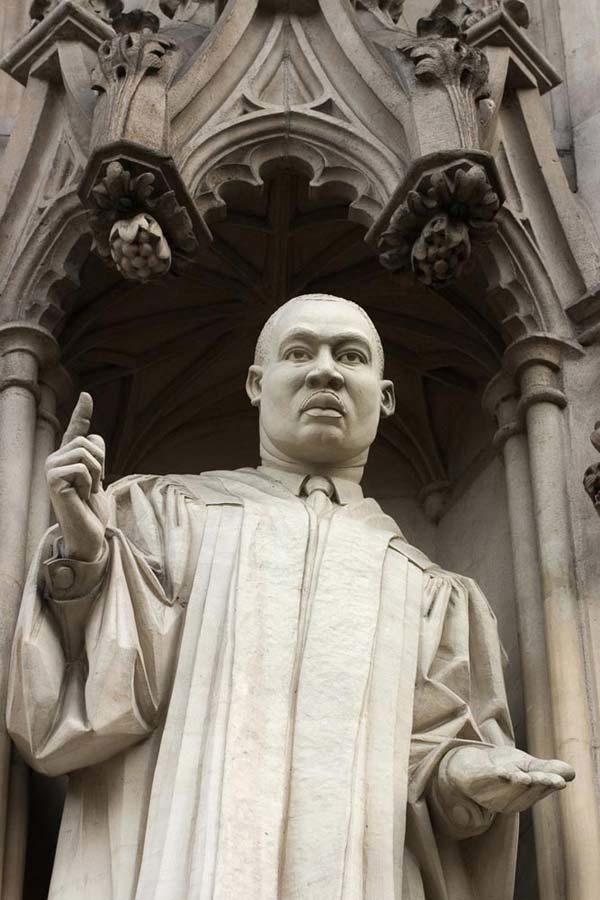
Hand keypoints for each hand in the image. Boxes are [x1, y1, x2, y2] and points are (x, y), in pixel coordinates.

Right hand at [46, 392, 108, 562]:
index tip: (87, 396)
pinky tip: (81, 496)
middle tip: (95, 485)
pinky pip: (82, 468)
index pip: (76, 430)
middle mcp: (56, 459)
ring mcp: (51, 469)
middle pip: (89, 441)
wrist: (88, 533)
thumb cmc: (93, 508)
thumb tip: (94, 437)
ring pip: (86, 453)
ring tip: (88, 491)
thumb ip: (96, 456)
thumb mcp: (99, 477)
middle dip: (102, 463)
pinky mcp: (53, 480)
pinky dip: (89, 483)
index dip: (82, 412)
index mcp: (68, 458)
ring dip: (96, 474)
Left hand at [444, 745, 574, 813]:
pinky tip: (504, 771)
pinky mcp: (475, 779)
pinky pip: (486, 779)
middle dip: (537, 784)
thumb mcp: (526, 766)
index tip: (561, 781)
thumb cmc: (501, 767)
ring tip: (527, 777)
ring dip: (518, 783)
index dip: (549, 785)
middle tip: (550, 779)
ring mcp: (491, 791)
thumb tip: (572, 773)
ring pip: (508, 787)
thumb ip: (546, 770)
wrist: (467, 765)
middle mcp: (509, 798)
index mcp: (524, 796)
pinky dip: (495, 776)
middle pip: (526, 790)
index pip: (539, 789)